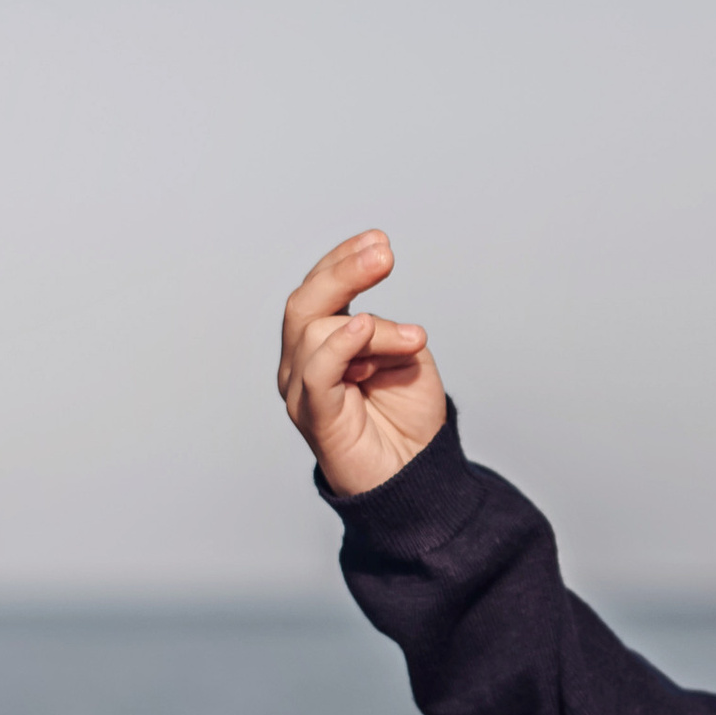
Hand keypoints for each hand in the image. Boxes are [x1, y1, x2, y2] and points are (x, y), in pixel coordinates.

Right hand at [278, 231, 450, 497]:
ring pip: (315, 331)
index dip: (343, 259)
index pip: (319, 289)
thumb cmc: (405, 416)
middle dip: (343, 271)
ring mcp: (302, 389)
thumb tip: (366, 320)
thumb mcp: (405, 358)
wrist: (413, 474)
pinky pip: (316, 372)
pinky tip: (362, 327)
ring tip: (414, 341)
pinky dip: (337, 345)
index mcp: (321, 342)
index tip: (379, 240)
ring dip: (374, 327)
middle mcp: (302, 362)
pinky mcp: (314, 416)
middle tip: (384, 254)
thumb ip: (386, 333)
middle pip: (305, 302)